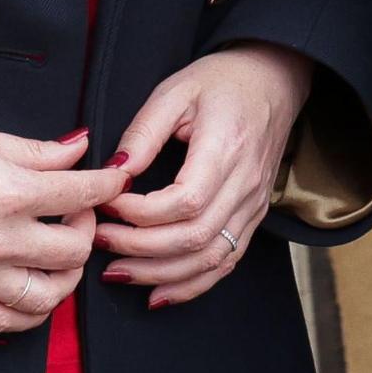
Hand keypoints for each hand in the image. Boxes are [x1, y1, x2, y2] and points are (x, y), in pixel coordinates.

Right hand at [0, 120, 130, 333]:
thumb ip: (35, 150)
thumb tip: (79, 149)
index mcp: (5, 192)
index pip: (82, 194)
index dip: (107, 185)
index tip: (114, 181)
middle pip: (74, 251)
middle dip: (87, 228)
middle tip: (76, 213)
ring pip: (48, 296)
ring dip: (66, 276)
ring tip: (59, 254)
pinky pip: (6, 322)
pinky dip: (31, 312)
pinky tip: (33, 289)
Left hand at [96, 42, 313, 308]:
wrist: (273, 80)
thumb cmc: (222, 81)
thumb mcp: (174, 92)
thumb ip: (142, 133)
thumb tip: (112, 173)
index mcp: (226, 149)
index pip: (183, 202)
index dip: (139, 214)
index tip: (106, 203)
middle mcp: (245, 184)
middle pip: (194, 238)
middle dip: (139, 248)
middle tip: (99, 241)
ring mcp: (253, 204)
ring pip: (210, 258)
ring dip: (160, 274)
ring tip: (117, 272)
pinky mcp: (253, 215)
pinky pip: (226, 261)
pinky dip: (192, 284)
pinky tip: (158, 292)